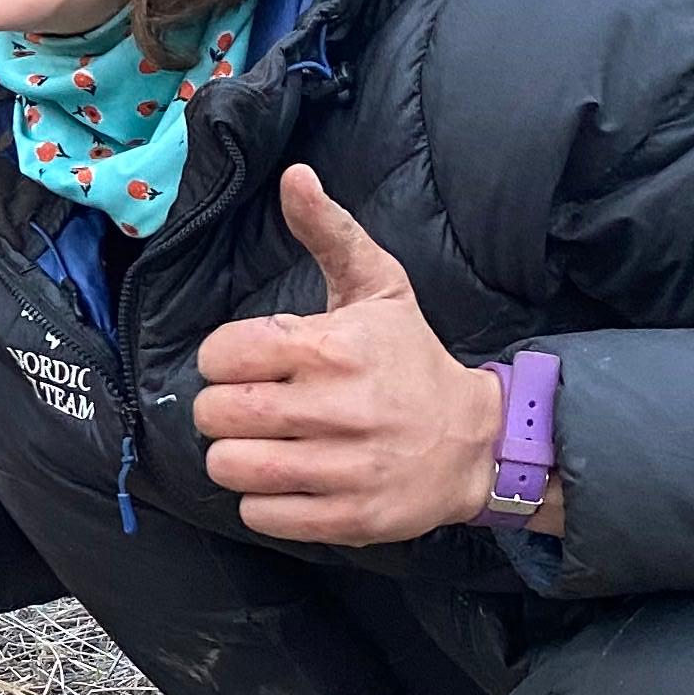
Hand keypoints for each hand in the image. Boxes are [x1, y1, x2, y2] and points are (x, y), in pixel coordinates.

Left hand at [193, 166, 506, 543]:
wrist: (476, 442)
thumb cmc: (409, 358)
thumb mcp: (378, 287)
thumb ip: (329, 232)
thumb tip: (294, 175)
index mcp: (333, 347)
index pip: (221, 355)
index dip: (222, 360)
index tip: (247, 365)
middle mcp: (338, 408)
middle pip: (217, 414)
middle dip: (221, 411)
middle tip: (249, 409)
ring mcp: (346, 468)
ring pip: (230, 469)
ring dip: (234, 459)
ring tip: (262, 447)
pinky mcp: (350, 519)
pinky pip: (261, 517)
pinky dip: (260, 503)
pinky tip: (287, 482)